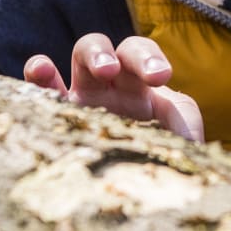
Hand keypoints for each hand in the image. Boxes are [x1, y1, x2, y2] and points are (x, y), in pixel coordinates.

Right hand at [23, 33, 204, 142]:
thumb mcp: (176, 135)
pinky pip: (43, 86)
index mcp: (138, 82)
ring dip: (91, 54)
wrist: (127, 183)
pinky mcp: (57, 113)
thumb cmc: (154, 148)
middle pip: (110, 47)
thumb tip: (192, 141)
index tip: (160, 76)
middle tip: (116, 69)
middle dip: (116, 53)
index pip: (142, 53)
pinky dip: (38, 73)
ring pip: (82, 54)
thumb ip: (185, 127)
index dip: (150, 59)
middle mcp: (109, 82)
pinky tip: (41, 69)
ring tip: (100, 68)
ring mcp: (81, 94)